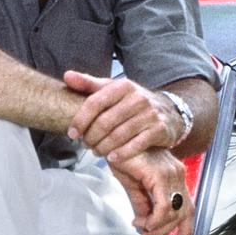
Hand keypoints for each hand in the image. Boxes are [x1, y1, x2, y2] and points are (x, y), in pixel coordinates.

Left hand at [64, 70, 180, 164]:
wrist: (169, 112)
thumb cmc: (132, 102)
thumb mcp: (112, 89)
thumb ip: (89, 84)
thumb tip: (67, 76)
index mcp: (122, 86)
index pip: (94, 103)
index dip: (80, 120)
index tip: (72, 133)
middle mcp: (137, 98)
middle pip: (105, 123)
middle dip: (91, 137)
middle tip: (86, 145)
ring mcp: (149, 114)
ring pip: (118, 136)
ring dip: (103, 148)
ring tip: (96, 152)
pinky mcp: (158, 130)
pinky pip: (136, 145)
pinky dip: (121, 154)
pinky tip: (112, 158)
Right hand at [106, 145, 193, 234]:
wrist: (111, 137)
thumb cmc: (121, 154)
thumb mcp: (132, 184)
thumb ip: (141, 203)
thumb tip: (143, 223)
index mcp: (173, 175)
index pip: (188, 206)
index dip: (187, 229)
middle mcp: (177, 174)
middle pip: (184, 212)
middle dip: (167, 231)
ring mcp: (171, 174)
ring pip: (174, 212)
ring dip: (157, 227)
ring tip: (140, 227)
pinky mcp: (160, 175)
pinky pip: (164, 207)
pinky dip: (154, 220)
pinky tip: (141, 222)